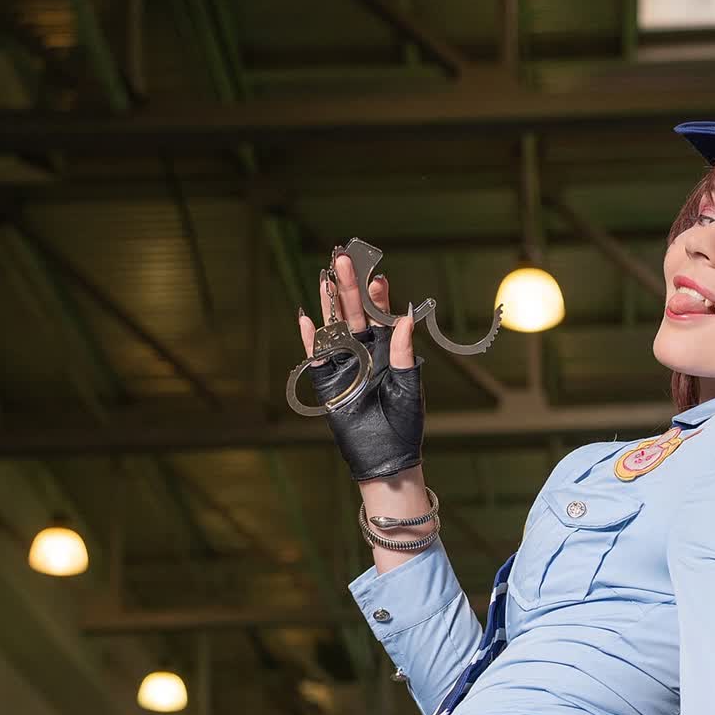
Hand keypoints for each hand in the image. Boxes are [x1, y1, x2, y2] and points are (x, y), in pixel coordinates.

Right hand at [297, 250, 423, 482]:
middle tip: (344, 257)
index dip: (377, 295)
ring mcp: (344, 365)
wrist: (387, 457)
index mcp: (388, 350)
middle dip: (349, 286)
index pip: (380, 314)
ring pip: (333, 327)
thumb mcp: (408, 385)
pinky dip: (311, 339)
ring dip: (328, 303)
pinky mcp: (328, 383)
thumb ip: (405, 352)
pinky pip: (317, 357)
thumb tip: (406, 317)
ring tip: (325, 276)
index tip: (377, 276)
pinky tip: (306, 318)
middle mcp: (364, 353)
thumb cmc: (404, 424)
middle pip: (353, 312)